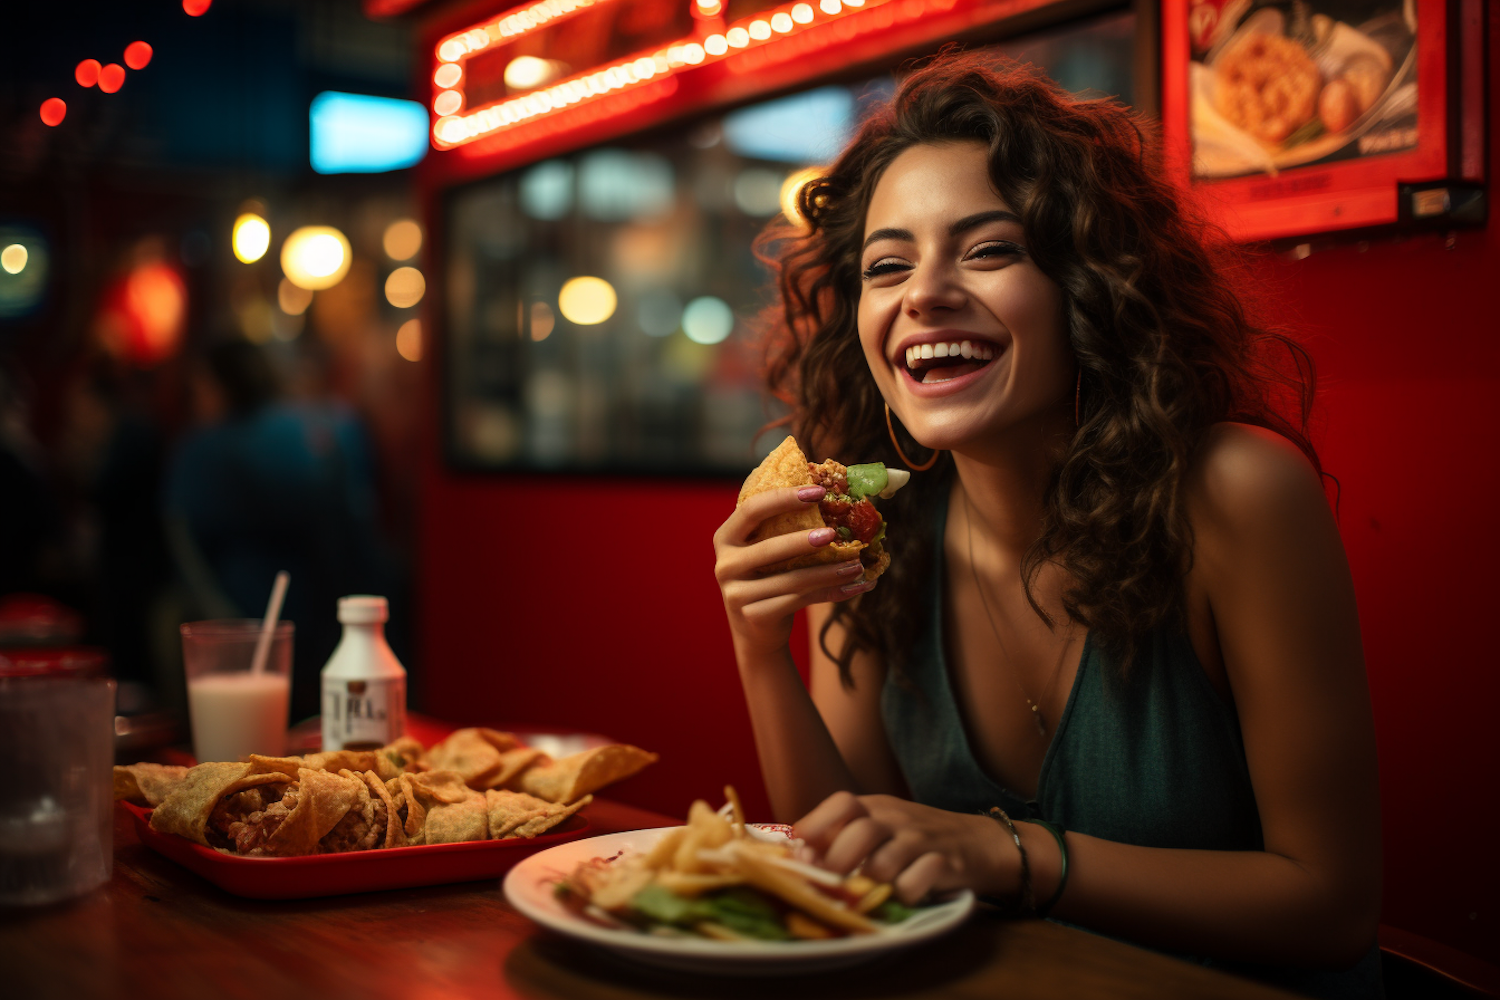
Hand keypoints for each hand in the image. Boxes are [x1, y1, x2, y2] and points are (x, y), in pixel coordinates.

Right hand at [713, 486, 875, 659]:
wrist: (755, 631)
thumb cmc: (767, 579)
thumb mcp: (764, 552)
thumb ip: (781, 528)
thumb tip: (830, 494)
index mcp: (725, 537)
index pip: (752, 509)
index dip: (785, 498)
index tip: (819, 491)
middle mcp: (724, 564)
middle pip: (770, 547)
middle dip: (805, 540)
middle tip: (834, 534)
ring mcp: (736, 594)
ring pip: (791, 579)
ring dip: (829, 572)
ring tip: (857, 566)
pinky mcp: (754, 616)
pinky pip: (799, 601)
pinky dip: (831, 593)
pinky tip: (853, 587)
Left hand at [792, 791, 1011, 905]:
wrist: (982, 841)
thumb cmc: (919, 838)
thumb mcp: (882, 825)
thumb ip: (845, 835)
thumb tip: (797, 854)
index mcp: (877, 806)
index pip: (842, 803)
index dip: (816, 825)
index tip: (798, 850)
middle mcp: (898, 818)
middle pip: (860, 831)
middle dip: (839, 861)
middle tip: (831, 882)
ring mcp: (923, 840)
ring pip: (885, 862)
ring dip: (872, 882)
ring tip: (873, 891)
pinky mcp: (947, 864)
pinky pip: (917, 882)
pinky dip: (905, 895)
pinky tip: (905, 896)